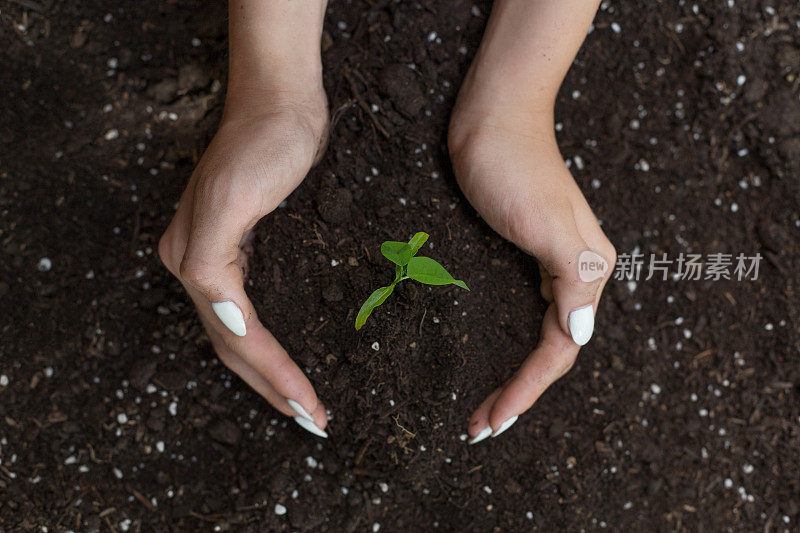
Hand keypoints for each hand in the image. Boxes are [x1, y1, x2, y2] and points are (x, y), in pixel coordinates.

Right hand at [158, 90, 330, 437]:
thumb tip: (223, 318)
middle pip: (235, 348)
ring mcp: (217, 258)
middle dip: (272, 389)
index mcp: (195, 261)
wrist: (280, 100)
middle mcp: (197, 266)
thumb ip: (213, 261)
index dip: (274, 377)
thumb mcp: (235, 196)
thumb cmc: (264, 142)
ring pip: (240, 337)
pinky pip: (252, 312)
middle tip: (313, 423)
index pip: (239, 339)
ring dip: (269, 375)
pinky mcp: (241, 249)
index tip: (311, 409)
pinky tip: (286, 357)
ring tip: (300, 405)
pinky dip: (268, 344)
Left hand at [449, 99, 615, 443]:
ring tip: (485, 408)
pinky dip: (509, 343)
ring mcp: (553, 265)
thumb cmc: (512, 167)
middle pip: (550, 352)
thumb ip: (571, 276)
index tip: (491, 422)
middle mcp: (577, 275)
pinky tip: (497, 357)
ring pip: (539, 337)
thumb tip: (582, 332)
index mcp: (587, 273)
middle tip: (480, 428)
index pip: (559, 351)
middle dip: (518, 393)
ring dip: (515, 375)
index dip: (526, 391)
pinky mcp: (528, 254)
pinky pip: (527, 313)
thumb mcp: (542, 222)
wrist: (491, 120)